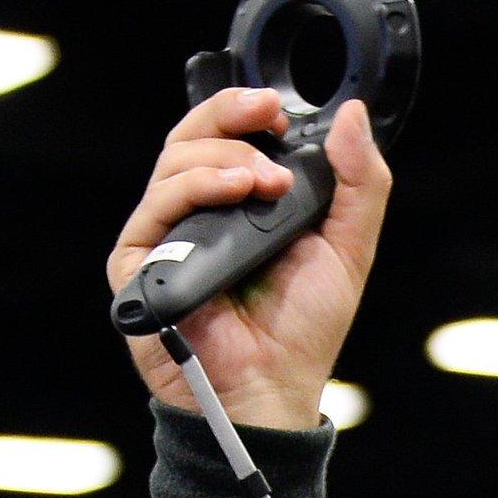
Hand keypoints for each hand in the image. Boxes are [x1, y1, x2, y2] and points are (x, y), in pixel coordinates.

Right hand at [105, 91, 391, 431]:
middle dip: (230, 118)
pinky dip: (196, 189)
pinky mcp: (138, 265)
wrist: (273, 386)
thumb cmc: (302, 330)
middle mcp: (195, 215)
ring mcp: (163, 238)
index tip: (277, 111)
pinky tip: (234, 192)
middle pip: (190, 137)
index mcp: (236, 205)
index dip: (243, 112)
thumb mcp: (347, 247)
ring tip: (264, 180)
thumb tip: (351, 115)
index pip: (223, 137)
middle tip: (270, 124)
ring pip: (173, 164)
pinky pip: (155, 208)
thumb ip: (359, 182)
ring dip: (224, 158)